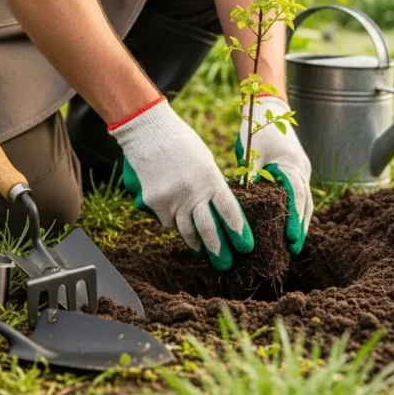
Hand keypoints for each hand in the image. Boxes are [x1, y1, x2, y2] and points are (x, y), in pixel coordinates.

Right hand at [109, 97, 253, 271]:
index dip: (239, 232)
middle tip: (226, 264)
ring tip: (203, 252)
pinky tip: (177, 222)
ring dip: (196, 244)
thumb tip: (218, 209)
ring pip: (186, 231)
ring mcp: (171, 199)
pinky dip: (174, 223)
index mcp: (210, 179)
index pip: (229, 212)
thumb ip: (212, 185)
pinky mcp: (153, 203)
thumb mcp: (205, 161)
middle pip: (208, 230)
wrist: (147, 131)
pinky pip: (167, 221)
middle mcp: (192, 192)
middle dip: (219, 250)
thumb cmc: (181, 143)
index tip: (246, 247)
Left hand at [236, 96, 312, 254]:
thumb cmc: (257, 129)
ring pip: (306, 200)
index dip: (294, 219)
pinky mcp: (297, 170)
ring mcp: (302, 169)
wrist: (268, 108)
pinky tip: (290, 225)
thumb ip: (250, 175)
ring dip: (301, 221)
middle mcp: (301, 169)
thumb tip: (243, 201)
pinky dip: (297, 210)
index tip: (291, 238)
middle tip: (293, 248)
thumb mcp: (251, 152)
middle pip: (305, 203)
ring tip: (294, 244)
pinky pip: (301, 194)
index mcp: (291, 165)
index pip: (296, 197)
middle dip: (300, 226)